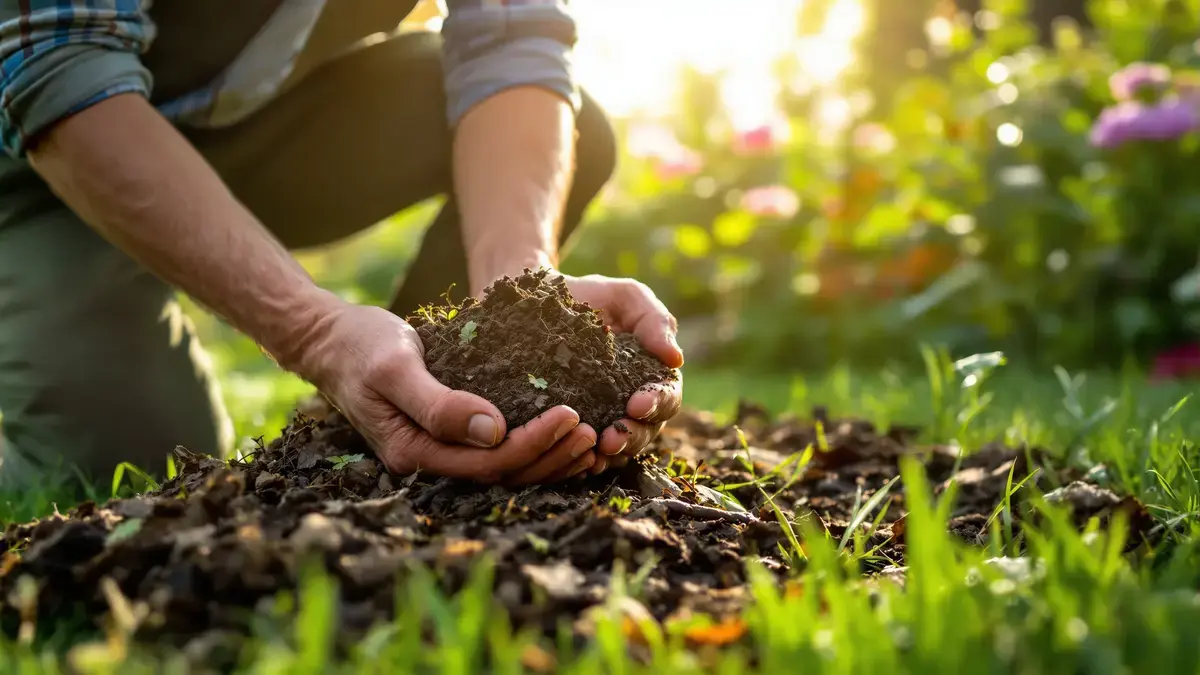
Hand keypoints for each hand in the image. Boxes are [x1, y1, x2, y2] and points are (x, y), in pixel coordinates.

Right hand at [290, 300, 597, 484]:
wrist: (332, 341)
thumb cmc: (361, 347)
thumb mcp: (395, 368)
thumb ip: (438, 403)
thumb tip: (492, 432)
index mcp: (413, 452)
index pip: (487, 463)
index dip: (532, 444)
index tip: (570, 414)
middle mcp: (428, 462)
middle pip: (501, 474)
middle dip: (549, 456)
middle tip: (591, 429)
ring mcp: (437, 452)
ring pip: (503, 468)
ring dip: (547, 457)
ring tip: (589, 437)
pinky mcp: (448, 436)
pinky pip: (496, 451)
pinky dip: (532, 445)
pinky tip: (563, 433)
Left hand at [562, 274, 683, 474]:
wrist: (536, 304)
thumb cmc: (588, 297)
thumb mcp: (625, 297)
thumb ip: (654, 321)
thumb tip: (676, 358)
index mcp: (652, 374)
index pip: (666, 395)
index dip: (657, 403)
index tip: (637, 403)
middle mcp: (633, 401)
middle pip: (647, 429)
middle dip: (632, 436)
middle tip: (612, 439)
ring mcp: (605, 418)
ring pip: (620, 448)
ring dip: (612, 454)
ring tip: (595, 453)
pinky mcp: (576, 428)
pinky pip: (586, 453)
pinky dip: (584, 460)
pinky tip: (575, 461)